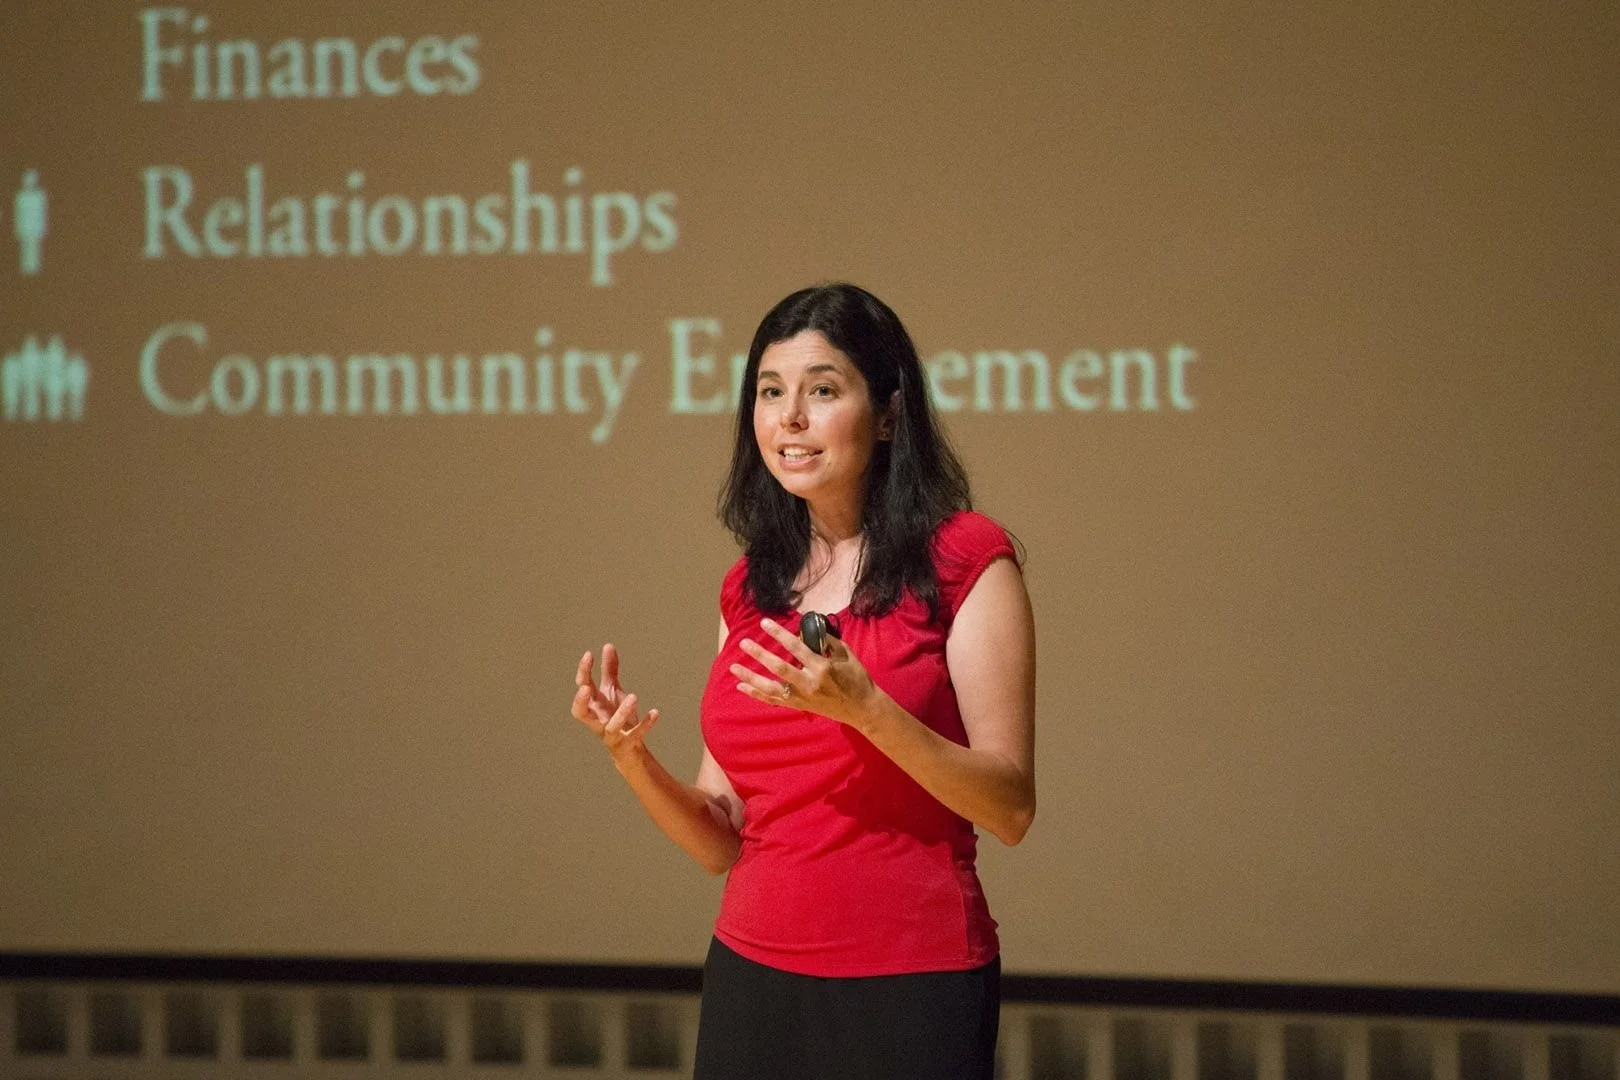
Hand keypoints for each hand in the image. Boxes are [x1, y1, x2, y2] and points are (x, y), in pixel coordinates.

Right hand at [572, 644, 658, 759]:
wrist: (629, 749)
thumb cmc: (617, 717)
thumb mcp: (613, 692)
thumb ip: (609, 671)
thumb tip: (608, 646)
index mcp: (593, 706)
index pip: (582, 688)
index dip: (583, 672)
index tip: (589, 654)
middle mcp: (598, 720)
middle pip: (580, 713)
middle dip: (580, 701)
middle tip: (585, 688)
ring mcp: (611, 734)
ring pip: (610, 727)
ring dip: (621, 712)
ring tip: (634, 696)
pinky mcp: (626, 744)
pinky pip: (634, 736)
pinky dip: (644, 725)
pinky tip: (655, 712)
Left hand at [731, 618, 881, 728]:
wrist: (863, 708)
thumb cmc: (856, 678)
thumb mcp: (846, 655)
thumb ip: (827, 641)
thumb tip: (808, 629)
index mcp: (822, 668)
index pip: (796, 648)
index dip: (779, 634)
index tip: (764, 623)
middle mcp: (810, 683)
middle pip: (779, 668)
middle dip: (760, 655)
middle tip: (744, 642)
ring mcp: (802, 697)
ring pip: (771, 688)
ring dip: (751, 677)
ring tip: (734, 667)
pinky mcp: (799, 706)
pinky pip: (773, 701)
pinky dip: (756, 694)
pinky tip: (741, 686)